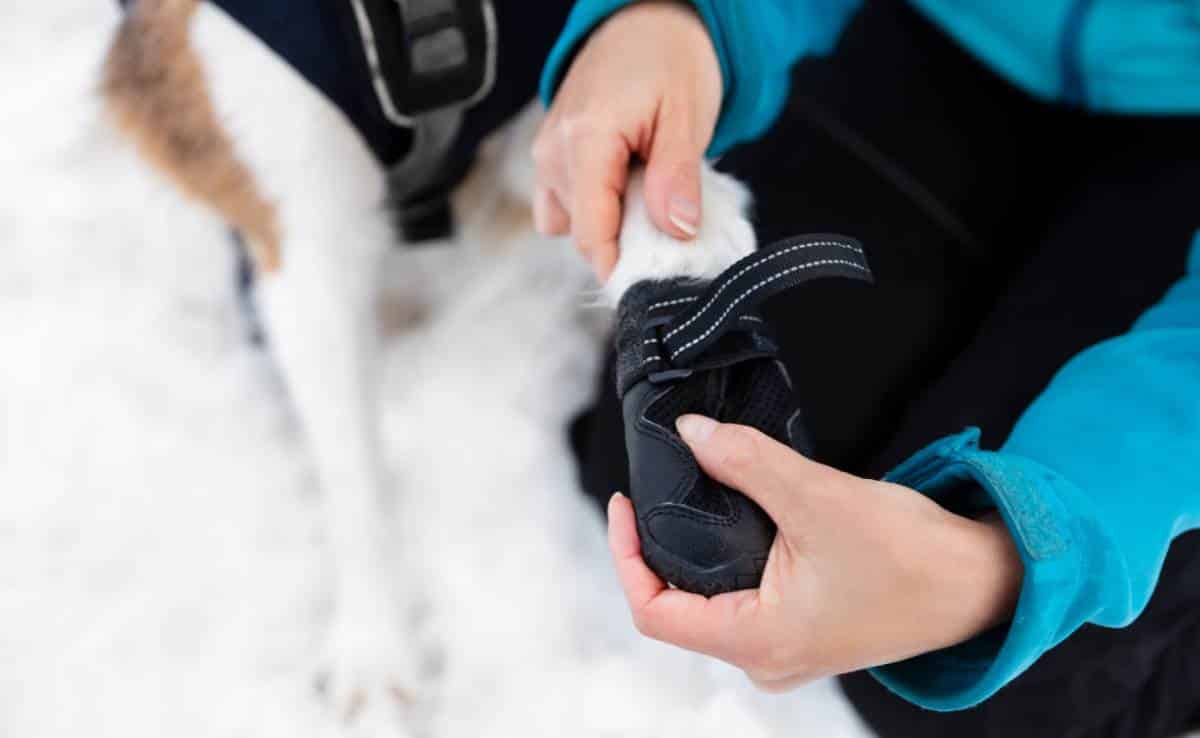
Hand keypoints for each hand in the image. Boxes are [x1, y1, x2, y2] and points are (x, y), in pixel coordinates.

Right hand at [532, 0, 722, 278]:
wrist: (645, 19)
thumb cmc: (669, 59)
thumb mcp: (686, 116)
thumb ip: (677, 177)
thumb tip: (675, 231)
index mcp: (585, 141)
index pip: (590, 232)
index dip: (621, 264)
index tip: (656, 277)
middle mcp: (553, 151)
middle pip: (582, 232)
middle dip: (625, 241)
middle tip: (668, 215)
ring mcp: (546, 153)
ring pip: (570, 223)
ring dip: (610, 223)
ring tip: (646, 191)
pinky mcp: (549, 155)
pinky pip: (560, 205)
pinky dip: (591, 208)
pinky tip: (622, 187)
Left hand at [607, 414, 1022, 691]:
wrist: (983, 582)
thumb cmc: (912, 555)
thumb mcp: (819, 498)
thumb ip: (748, 463)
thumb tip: (691, 433)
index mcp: (759, 642)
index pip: (655, 611)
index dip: (625, 555)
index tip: (624, 503)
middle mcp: (765, 659)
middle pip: (677, 606)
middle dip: (657, 548)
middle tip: (656, 489)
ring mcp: (785, 650)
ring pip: (710, 601)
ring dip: (693, 551)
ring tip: (693, 495)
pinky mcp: (804, 631)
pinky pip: (742, 598)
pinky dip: (727, 558)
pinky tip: (736, 516)